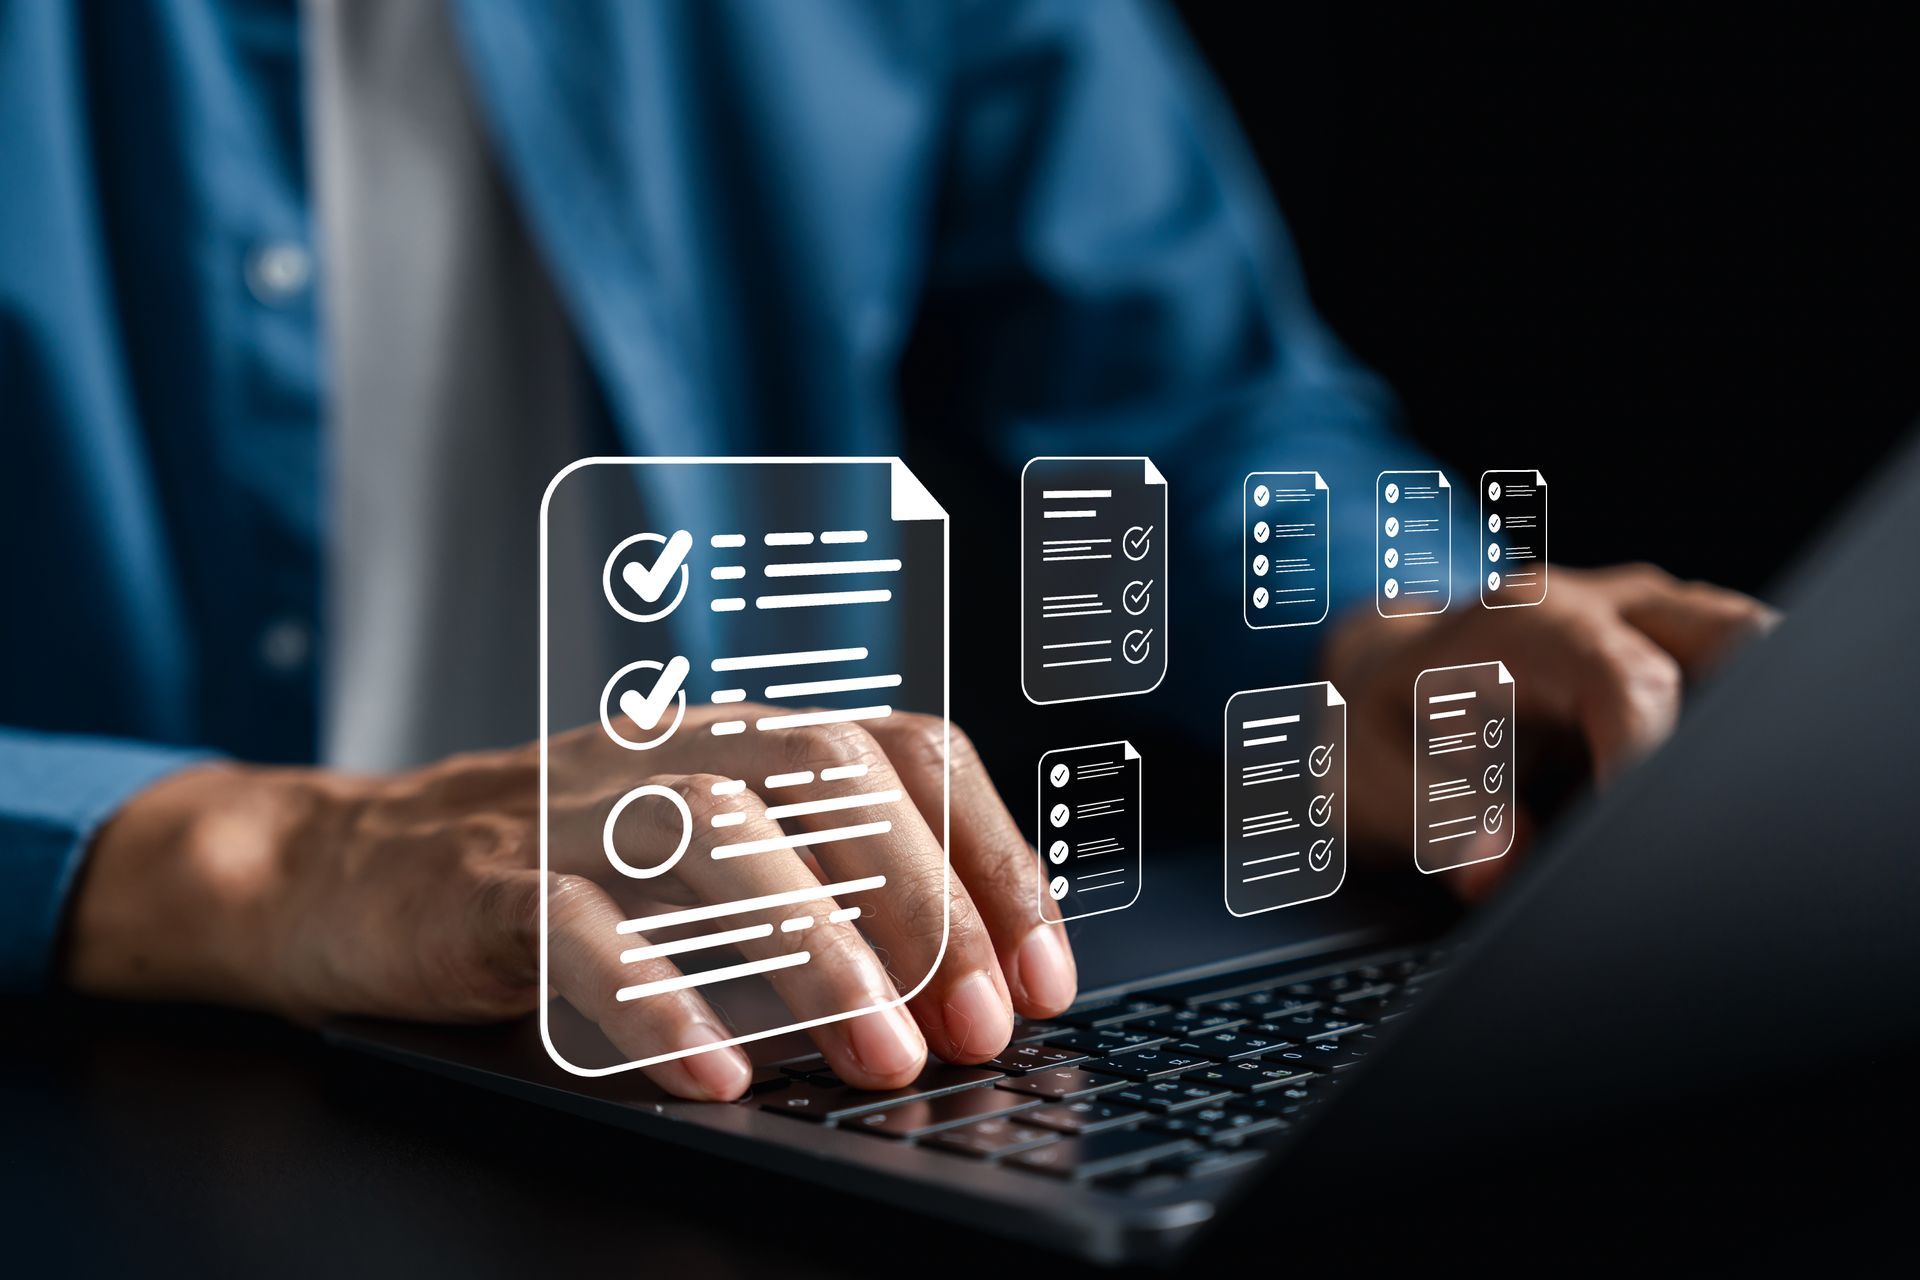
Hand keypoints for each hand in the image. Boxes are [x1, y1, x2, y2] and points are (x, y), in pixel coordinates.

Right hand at [66, 709, 1074, 1101]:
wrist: (336, 866)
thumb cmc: (547, 874)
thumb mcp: (700, 856)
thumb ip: (816, 885)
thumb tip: (966, 981)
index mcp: (742, 738)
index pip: (904, 751)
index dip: (989, 854)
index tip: (1044, 973)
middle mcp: (674, 752)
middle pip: (835, 779)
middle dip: (933, 906)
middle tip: (983, 1027)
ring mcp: (577, 809)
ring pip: (721, 835)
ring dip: (823, 948)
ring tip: (886, 1055)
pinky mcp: (483, 882)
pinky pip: (578, 930)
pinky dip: (657, 999)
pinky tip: (715, 1071)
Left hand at [1323, 563, 1776, 896]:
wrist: (1370, 681)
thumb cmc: (1376, 725)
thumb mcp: (1370, 776)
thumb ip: (1434, 819)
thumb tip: (1499, 867)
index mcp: (1530, 624)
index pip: (1631, 681)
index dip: (1650, 759)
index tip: (1642, 836)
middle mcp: (1602, 606)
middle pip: (1730, 636)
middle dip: (1743, 720)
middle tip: (1706, 812)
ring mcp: (1644, 623)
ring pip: (1751, 650)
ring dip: (1744, 726)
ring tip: (1696, 809)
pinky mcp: (1668, 655)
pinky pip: (1732, 680)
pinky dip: (1731, 732)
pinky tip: (1692, 796)